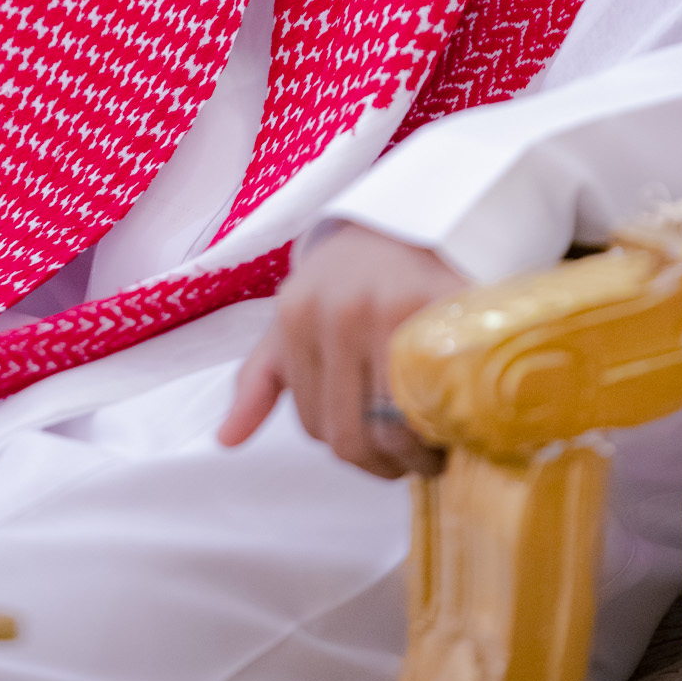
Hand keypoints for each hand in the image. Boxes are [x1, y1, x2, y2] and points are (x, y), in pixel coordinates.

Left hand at [216, 222, 466, 477]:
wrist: (404, 218)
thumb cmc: (345, 279)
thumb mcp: (293, 318)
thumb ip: (259, 378)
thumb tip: (226, 439)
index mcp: (296, 318)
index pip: (317, 425)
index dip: (352, 448)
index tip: (380, 449)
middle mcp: (338, 314)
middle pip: (355, 433)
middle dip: (385, 461)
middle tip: (413, 458)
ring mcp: (389, 311)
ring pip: (395, 424)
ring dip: (417, 450)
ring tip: (433, 441)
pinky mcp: (441, 310)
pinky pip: (438, 393)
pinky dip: (447, 417)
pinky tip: (456, 416)